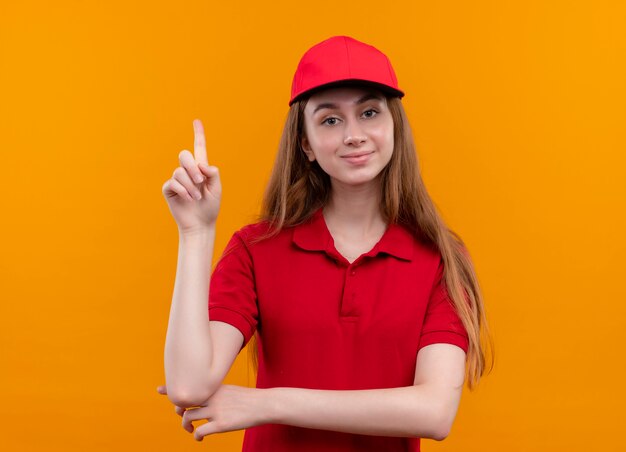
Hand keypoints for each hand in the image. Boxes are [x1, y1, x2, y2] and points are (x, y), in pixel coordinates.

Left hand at [157, 384, 268, 440]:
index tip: (158, 390)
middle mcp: (212, 397)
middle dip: (180, 410)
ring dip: (186, 425)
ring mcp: (216, 410)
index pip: (189, 386)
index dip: (171, 389)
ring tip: (190, 430)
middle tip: (183, 416)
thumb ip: (215, 394)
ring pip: (188, 417)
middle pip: (185, 403)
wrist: (263, 404)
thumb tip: (204, 401)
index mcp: (213, 387)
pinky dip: (196, 436)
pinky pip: (200, 431)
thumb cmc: (247, 398)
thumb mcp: (229, 390)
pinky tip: (199, 438)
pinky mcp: (221, 424)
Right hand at [161, 119, 221, 234]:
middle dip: (192, 167)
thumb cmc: (210, 207)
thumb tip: (201, 165)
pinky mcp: (169, 189)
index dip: (198, 134)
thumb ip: (213, 173)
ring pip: (180, 172)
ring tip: (197, 198)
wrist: (201, 224)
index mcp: (201, 169)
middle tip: (200, 181)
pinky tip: (189, 199)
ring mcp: (177, 180)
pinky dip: (184, 191)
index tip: (197, 121)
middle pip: (184, 155)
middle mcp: (188, 171)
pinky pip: (173, 183)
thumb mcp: (217, 189)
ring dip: (190, 185)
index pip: (199, 148)